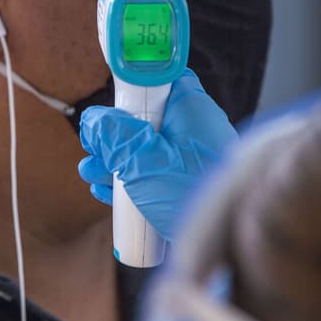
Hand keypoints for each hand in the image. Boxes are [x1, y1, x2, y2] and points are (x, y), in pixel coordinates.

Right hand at [78, 69, 237, 240]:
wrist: (227, 243)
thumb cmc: (190, 195)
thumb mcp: (143, 161)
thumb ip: (115, 136)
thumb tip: (94, 120)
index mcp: (189, 109)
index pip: (159, 78)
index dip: (130, 88)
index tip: (107, 105)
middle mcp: (193, 128)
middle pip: (145, 118)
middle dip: (113, 136)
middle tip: (93, 150)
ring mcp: (191, 157)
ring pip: (145, 148)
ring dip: (115, 161)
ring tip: (93, 174)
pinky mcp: (186, 183)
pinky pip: (153, 173)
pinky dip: (131, 181)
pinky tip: (109, 193)